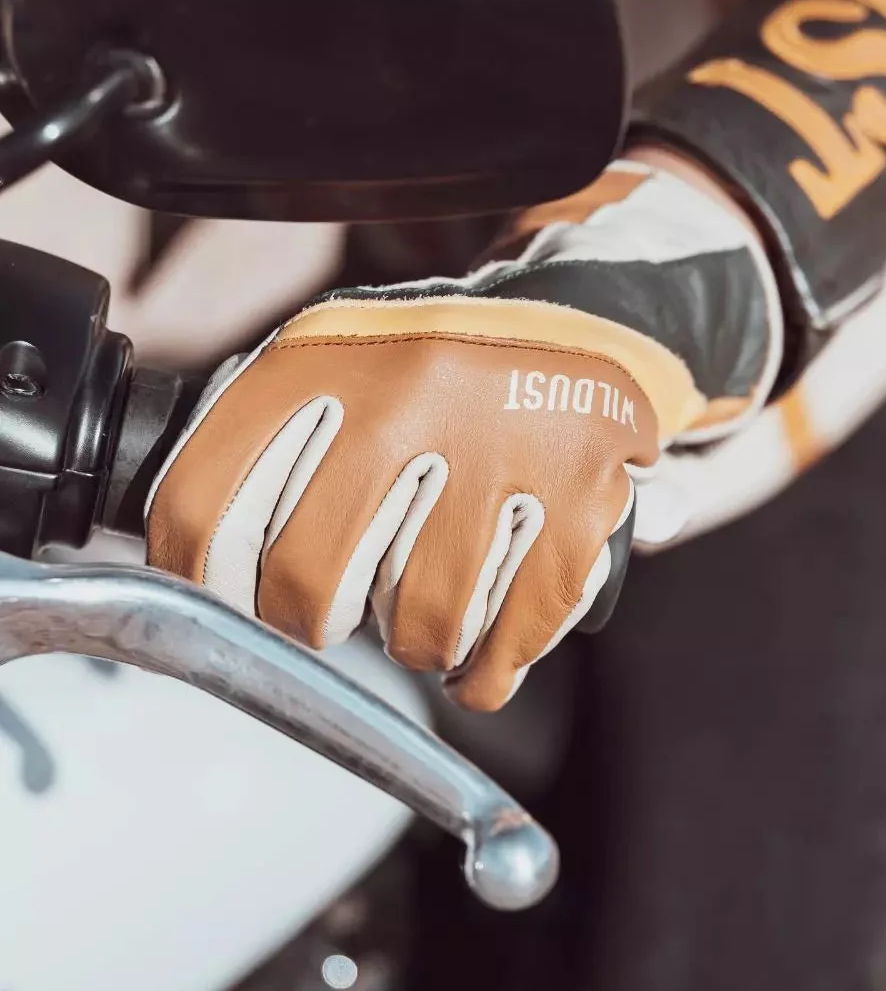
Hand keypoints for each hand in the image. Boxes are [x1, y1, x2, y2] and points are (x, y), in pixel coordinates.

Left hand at [146, 291, 703, 709]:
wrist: (584, 318)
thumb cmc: (439, 364)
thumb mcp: (334, 356)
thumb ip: (260, 435)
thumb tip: (196, 557)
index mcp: (323, 359)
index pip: (208, 504)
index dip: (204, 579)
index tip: (229, 599)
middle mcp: (406, 401)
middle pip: (311, 587)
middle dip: (316, 621)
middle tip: (336, 611)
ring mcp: (498, 456)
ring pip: (423, 630)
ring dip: (418, 644)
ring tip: (429, 610)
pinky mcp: (577, 505)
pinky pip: (510, 640)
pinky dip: (489, 672)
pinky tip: (482, 656)